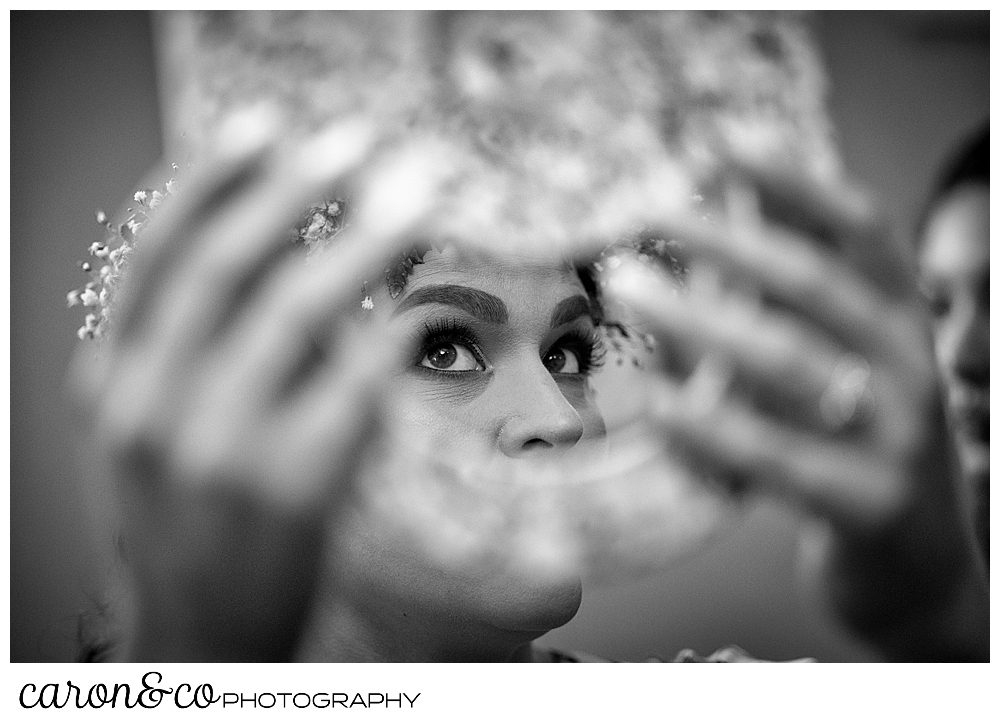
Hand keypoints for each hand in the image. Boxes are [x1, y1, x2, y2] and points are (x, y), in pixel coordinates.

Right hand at [70, 110, 434, 660]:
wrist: (205, 644)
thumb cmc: (195, 525)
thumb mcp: (162, 435)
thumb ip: (197, 352)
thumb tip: (290, 255)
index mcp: (114, 383)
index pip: (160, 254)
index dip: (214, 180)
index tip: (267, 128)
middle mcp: (154, 406)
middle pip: (229, 265)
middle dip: (296, 191)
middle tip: (358, 141)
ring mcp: (220, 445)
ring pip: (299, 307)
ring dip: (364, 237)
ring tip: (416, 193)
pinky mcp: (293, 483)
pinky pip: (356, 378)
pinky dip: (392, 326)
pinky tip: (428, 295)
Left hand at [603, 159, 987, 659]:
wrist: (917, 561)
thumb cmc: (853, 441)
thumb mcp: (834, 357)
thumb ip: (785, 287)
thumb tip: (729, 196)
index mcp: (901, 316)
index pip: (859, 228)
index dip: (793, 178)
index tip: (720, 140)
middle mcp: (908, 364)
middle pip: (813, 282)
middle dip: (726, 238)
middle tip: (645, 208)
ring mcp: (897, 435)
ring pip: (789, 363)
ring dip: (699, 318)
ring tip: (627, 284)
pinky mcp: (868, 503)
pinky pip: (778, 458)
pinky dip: (712, 427)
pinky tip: (656, 404)